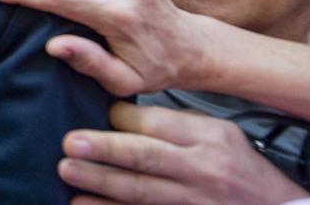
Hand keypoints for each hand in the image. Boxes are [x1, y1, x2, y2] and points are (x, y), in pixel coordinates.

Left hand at [60, 103, 308, 204]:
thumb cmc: (241, 167)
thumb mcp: (220, 134)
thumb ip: (175, 125)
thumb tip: (119, 114)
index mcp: (209, 137)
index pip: (158, 123)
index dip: (121, 118)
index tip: (96, 114)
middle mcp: (201, 169)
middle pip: (146, 157)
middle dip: (105, 149)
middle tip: (71, 142)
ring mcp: (194, 202)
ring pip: (141, 192)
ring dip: (101, 182)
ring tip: (69, 171)